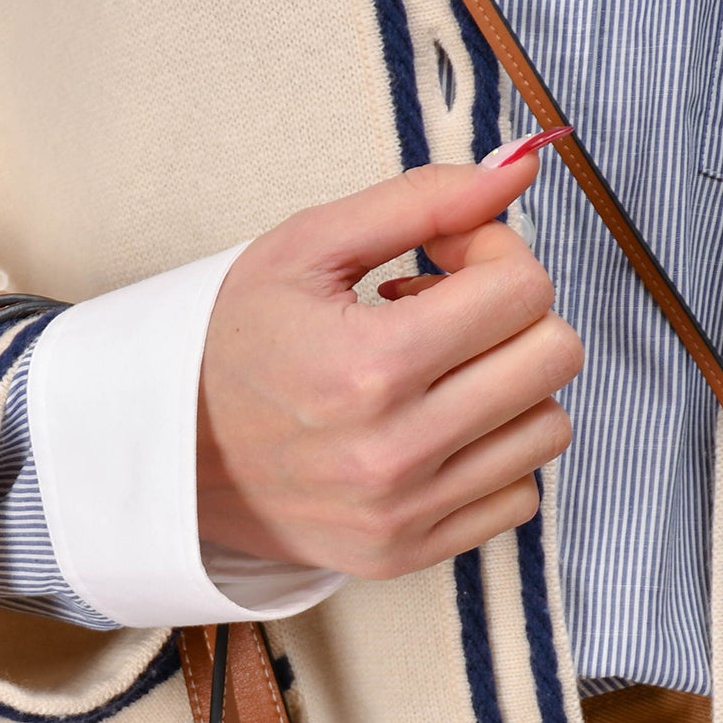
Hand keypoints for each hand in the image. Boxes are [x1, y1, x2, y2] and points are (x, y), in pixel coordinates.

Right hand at [197, 154, 582, 579]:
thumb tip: (519, 169)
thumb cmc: (232, 346)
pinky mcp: (405, 553)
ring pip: (547, 430)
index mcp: (372, 365)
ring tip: (439, 377)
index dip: (497, 255)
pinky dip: (494, 456)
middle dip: (514, 317)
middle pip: (553, 357)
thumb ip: (421, 200)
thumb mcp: (307, 249)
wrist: (169, 456)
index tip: (450, 261)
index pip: (524, 290)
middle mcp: (395, 451)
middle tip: (450, 314)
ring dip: (510, 389)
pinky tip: (438, 430)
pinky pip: (519, 499)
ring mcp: (403, 513)